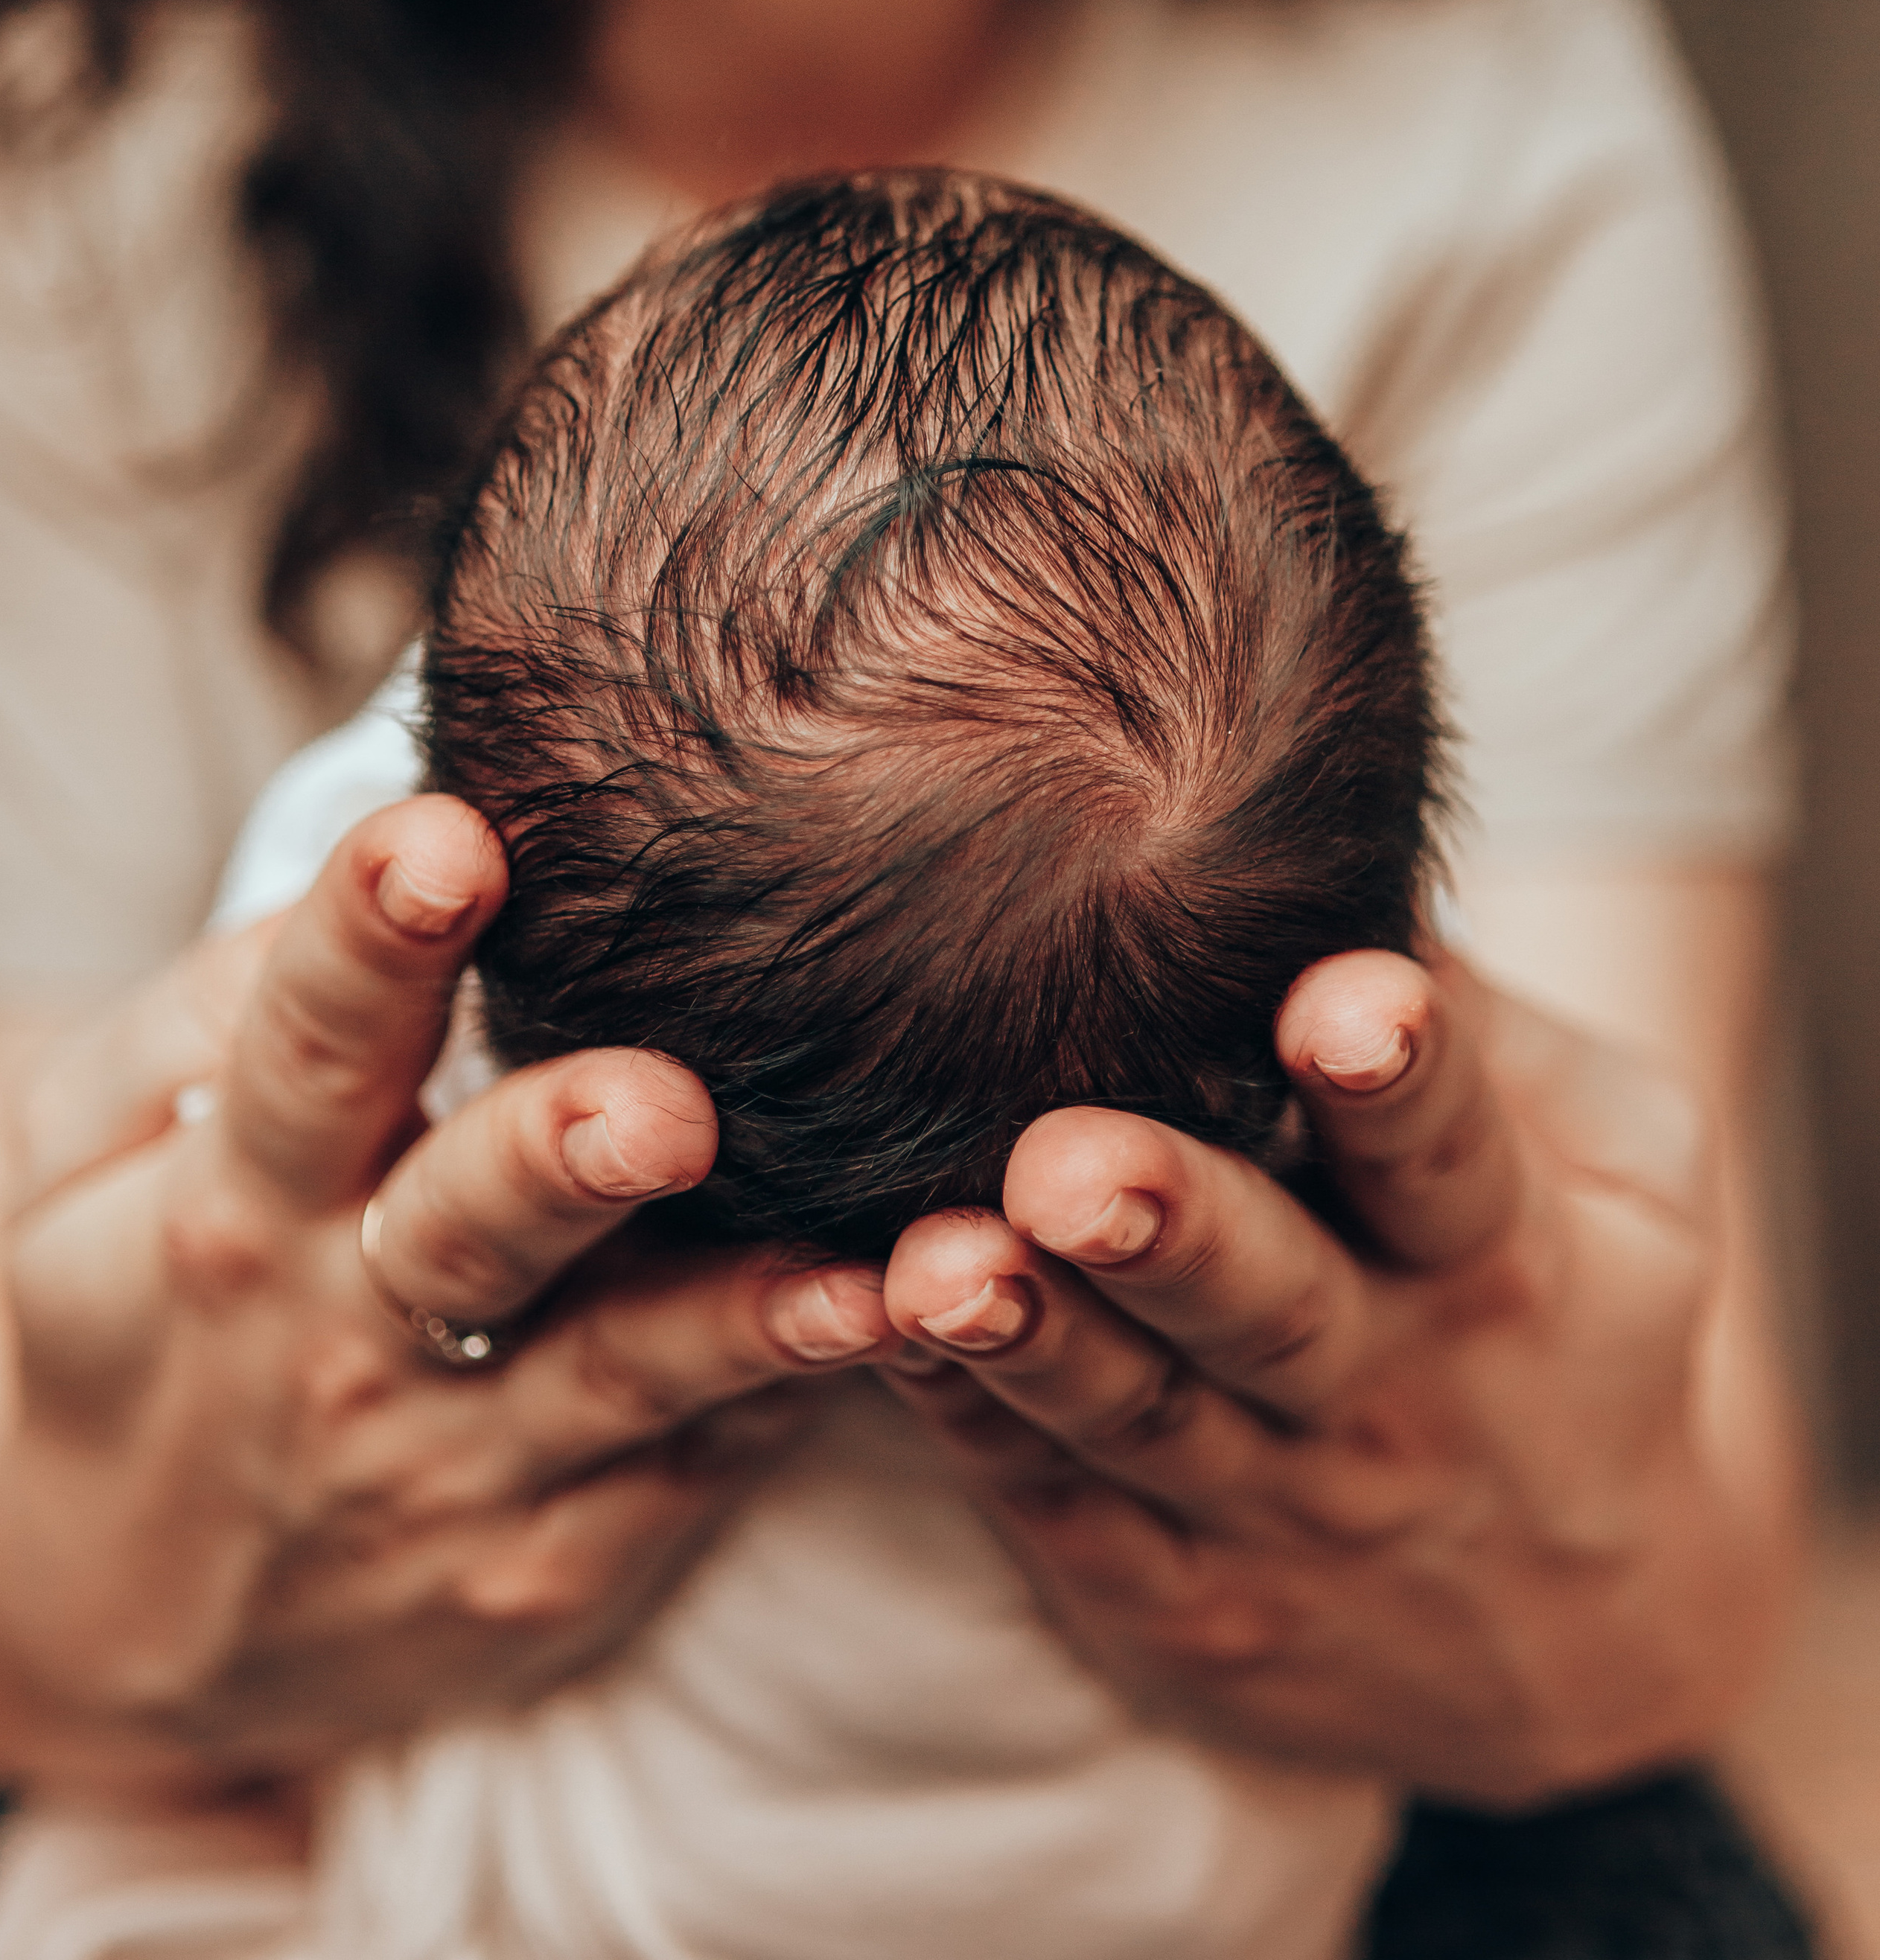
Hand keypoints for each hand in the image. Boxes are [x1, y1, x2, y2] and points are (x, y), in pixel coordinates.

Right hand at [0, 797, 897, 1798]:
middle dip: (564, 1154)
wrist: (133, 1628)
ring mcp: (462, 1464)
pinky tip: (897, 1334)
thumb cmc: (142, 1318)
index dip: (371, 940)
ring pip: (621, 1373)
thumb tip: (363, 871)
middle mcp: (350, 1333)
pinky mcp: (559, 1561)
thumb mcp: (79, 1169)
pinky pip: (692, 1467)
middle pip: (474, 1225)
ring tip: (856, 1279)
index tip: (445, 842)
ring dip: (743, 1320)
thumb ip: (200, 1012)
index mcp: (237, 1203)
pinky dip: (794, 1403)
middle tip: (663, 1101)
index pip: (306, 1051)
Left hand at [881, 950, 1797, 1805]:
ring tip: (931, 1266)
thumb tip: (1347, 855)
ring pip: (1139, 1418)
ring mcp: (1284, 1510)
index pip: (1446, 1150)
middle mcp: (1393, 1387)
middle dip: (1169, 1228)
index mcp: (1503, 1255)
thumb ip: (1488, 1028)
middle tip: (1065, 1162)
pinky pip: (1057, 1514)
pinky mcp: (1181, 1602)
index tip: (1338, 1002)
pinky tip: (869, 1331)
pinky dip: (966, 1431)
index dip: (1396, 1076)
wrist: (1597, 1636)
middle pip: (1271, 1303)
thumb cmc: (1575, 1313)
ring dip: (1029, 1342)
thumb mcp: (1622, 1174)